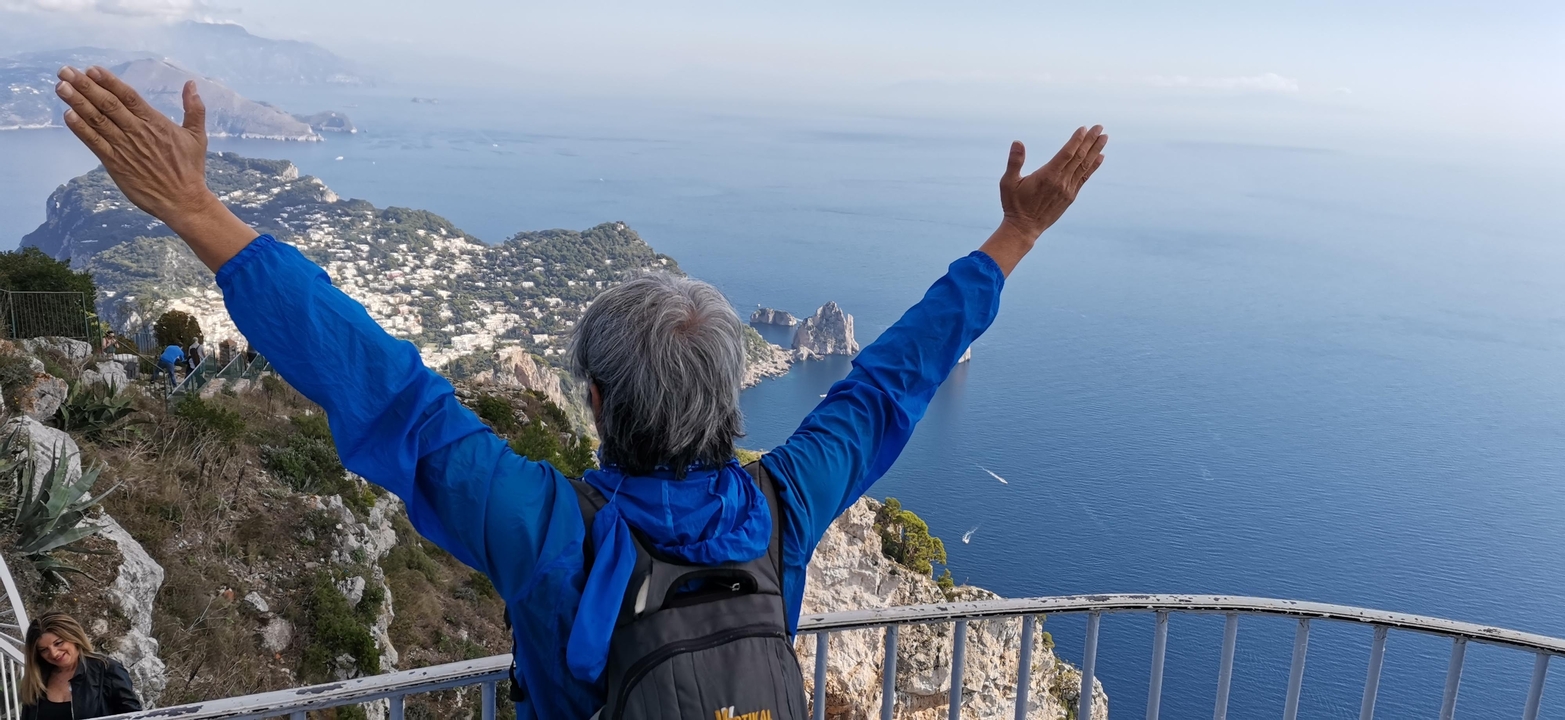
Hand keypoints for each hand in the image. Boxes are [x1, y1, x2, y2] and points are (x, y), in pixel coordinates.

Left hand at [54, 65, 257, 270]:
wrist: (183, 200)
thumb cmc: (190, 169)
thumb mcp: (197, 136)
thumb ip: (194, 109)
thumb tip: (191, 84)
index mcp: (155, 122)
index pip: (128, 96)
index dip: (108, 81)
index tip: (91, 69)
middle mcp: (137, 132)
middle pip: (107, 104)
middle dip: (84, 86)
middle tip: (65, 71)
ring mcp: (125, 148)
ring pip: (97, 120)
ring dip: (77, 102)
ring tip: (61, 87)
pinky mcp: (115, 164)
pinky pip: (95, 143)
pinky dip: (81, 129)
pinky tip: (68, 115)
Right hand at [979, 126, 1106, 275]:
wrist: (1024, 228)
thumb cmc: (1014, 204)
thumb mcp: (1008, 182)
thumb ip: (1014, 162)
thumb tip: (1018, 142)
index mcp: (1047, 176)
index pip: (1067, 154)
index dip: (1076, 140)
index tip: (1083, 128)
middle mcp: (1061, 182)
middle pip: (1079, 157)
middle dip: (1090, 141)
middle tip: (1100, 127)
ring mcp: (1068, 190)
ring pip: (1084, 166)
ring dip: (1095, 151)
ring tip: (1104, 137)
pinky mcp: (1070, 196)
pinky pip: (1084, 178)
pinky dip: (1093, 166)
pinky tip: (1100, 157)